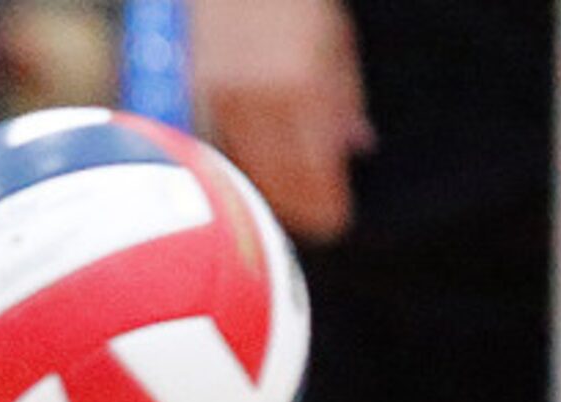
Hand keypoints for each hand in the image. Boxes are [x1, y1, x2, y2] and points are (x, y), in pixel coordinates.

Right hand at [188, 0, 371, 243]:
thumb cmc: (295, 0)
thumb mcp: (336, 40)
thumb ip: (345, 96)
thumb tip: (357, 148)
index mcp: (305, 88)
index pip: (315, 174)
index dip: (325, 206)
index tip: (335, 221)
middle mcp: (262, 100)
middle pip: (279, 183)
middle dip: (298, 208)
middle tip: (315, 218)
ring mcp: (227, 98)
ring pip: (248, 171)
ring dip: (271, 190)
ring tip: (290, 197)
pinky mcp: (202, 93)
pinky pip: (226, 147)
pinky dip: (246, 163)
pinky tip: (261, 165)